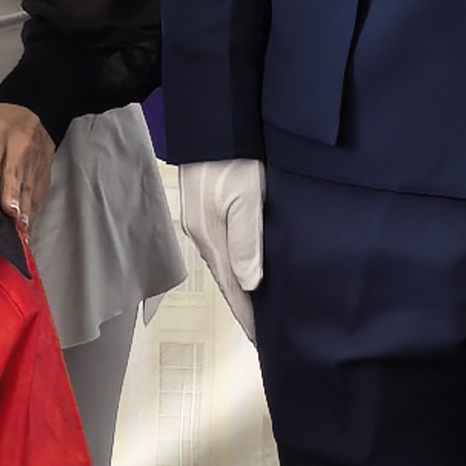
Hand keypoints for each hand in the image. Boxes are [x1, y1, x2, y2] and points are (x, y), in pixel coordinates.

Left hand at [0, 103, 55, 239]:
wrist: (33, 111)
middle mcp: (18, 145)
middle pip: (14, 172)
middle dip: (12, 193)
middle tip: (9, 211)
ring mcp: (33, 161)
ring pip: (28, 187)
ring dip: (24, 208)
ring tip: (20, 227)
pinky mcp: (43, 175)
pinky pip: (37, 195)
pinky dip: (32, 212)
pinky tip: (26, 228)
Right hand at [174, 159, 264, 343]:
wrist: (214, 124)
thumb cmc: (235, 157)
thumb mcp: (246, 195)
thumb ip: (247, 239)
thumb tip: (249, 283)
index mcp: (210, 236)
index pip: (232, 288)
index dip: (248, 316)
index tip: (264, 341)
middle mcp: (201, 235)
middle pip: (225, 281)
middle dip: (244, 309)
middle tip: (265, 336)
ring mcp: (200, 224)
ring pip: (224, 266)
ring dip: (240, 290)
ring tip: (258, 311)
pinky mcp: (205, 212)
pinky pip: (222, 250)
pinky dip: (235, 268)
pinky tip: (246, 273)